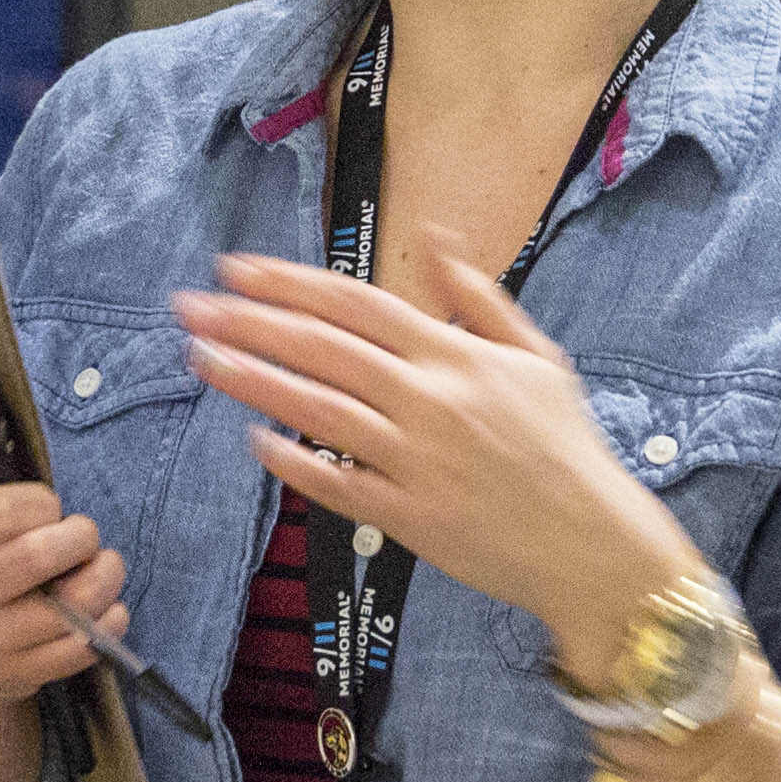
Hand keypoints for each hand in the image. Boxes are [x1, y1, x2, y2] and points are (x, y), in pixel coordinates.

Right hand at [0, 428, 125, 699]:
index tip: (46, 507)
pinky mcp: (6, 676)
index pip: (2, 513)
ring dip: (104, 580)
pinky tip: (105, 608)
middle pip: (36, 556)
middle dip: (79, 536)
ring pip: (66, 609)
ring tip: (104, 567)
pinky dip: (106, 625)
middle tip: (82, 534)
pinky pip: (74, 651)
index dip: (42, 503)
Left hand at [173, 246, 689, 667]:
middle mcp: (429, 400)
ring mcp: (415, 461)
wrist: (592, 543)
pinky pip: (336, 485)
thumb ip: (479, 298)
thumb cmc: (566, 446)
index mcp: (456, 355)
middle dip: (247, 323)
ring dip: (252, 381)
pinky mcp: (407, 517)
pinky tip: (254, 440)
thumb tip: (435, 238)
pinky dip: (293, 463)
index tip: (234, 269)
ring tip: (200, 359)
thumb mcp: (535, 358)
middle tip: (188, 308)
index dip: (288, 283)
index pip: (355, 304)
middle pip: (321, 349)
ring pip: (317, 410)